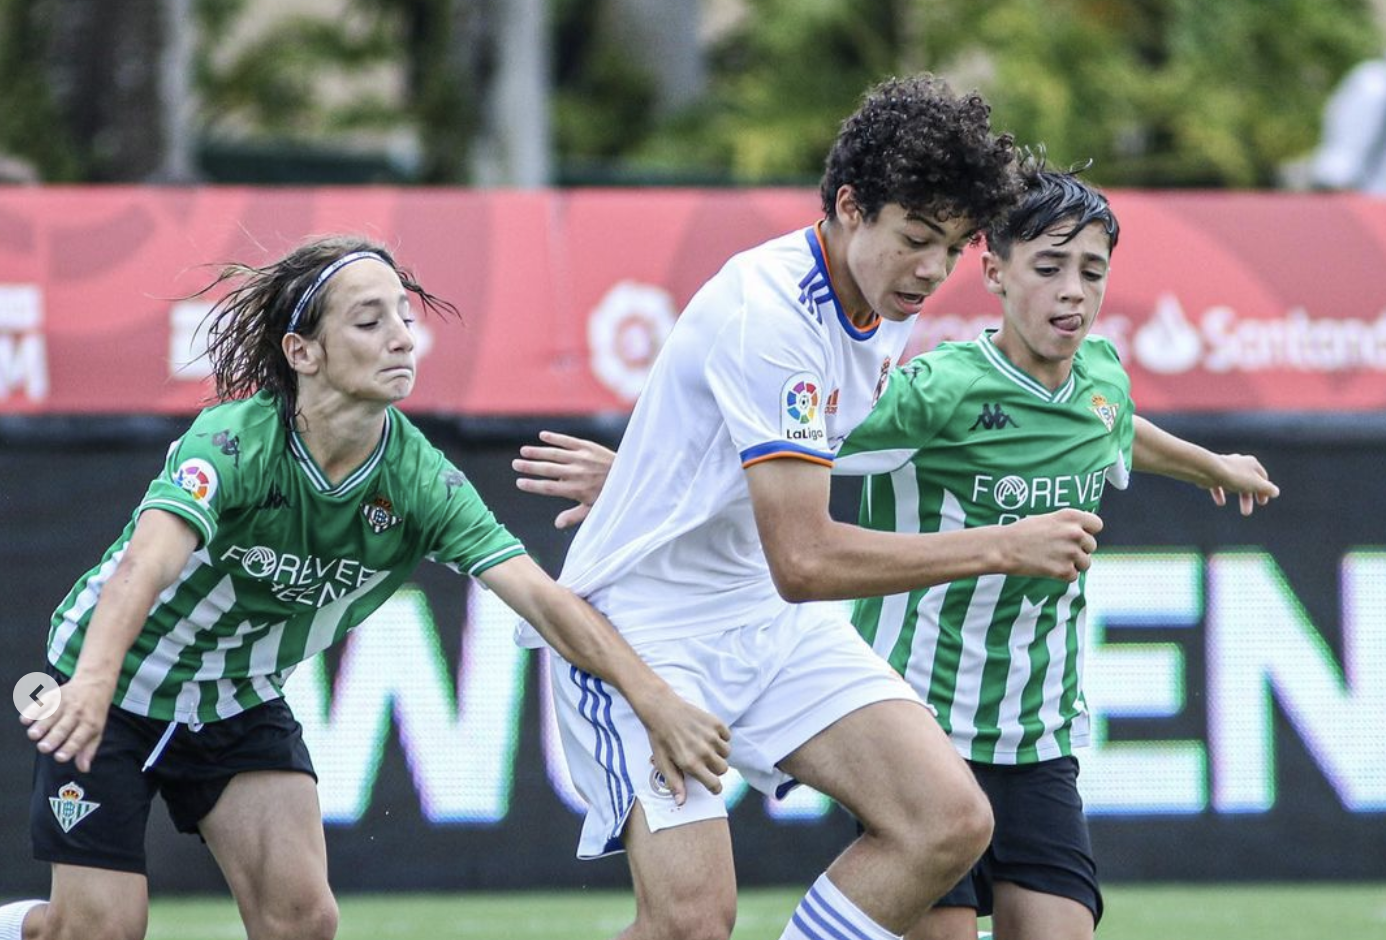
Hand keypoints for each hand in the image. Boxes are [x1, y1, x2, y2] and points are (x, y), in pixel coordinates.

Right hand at [22, 672, 113, 772]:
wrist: (96, 684)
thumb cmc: (94, 713)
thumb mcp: (97, 730)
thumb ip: (88, 750)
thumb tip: (83, 769)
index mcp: (90, 723)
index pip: (79, 738)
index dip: (70, 748)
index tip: (59, 758)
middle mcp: (78, 713)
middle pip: (64, 727)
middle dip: (54, 738)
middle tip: (44, 748)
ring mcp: (66, 703)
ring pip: (52, 715)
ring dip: (41, 725)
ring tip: (33, 735)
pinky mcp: (55, 695)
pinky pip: (43, 703)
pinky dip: (34, 710)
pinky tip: (25, 719)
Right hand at [513, 431, 614, 528]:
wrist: (631, 475)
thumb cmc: (610, 495)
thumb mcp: (594, 510)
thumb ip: (574, 516)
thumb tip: (557, 524)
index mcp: (576, 489)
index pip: (549, 487)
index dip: (532, 485)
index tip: (519, 483)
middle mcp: (577, 473)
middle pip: (548, 469)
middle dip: (530, 467)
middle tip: (515, 464)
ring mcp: (582, 458)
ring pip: (555, 453)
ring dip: (538, 451)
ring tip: (523, 451)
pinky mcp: (588, 447)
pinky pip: (568, 440)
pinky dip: (555, 438)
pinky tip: (542, 436)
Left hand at [633, 688, 730, 805]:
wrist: (661, 709)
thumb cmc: (660, 738)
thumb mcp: (663, 762)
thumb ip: (674, 782)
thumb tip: (681, 802)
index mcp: (691, 764)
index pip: (715, 784)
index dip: (715, 787)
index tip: (712, 785)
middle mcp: (704, 751)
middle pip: (723, 769)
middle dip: (716, 769)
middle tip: (704, 761)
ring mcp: (711, 736)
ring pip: (727, 753)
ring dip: (719, 752)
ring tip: (705, 746)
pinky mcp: (715, 723)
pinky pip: (727, 736)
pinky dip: (721, 737)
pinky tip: (708, 734)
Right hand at [1002, 508, 1102, 581]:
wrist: (1004, 547)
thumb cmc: (1021, 532)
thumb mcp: (1048, 519)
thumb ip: (1068, 524)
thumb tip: (1083, 534)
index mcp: (1071, 516)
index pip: (1097, 525)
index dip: (1088, 531)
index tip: (1078, 536)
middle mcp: (1074, 533)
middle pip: (1092, 545)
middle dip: (1079, 549)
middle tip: (1060, 550)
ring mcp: (1071, 552)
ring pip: (1086, 563)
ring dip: (1073, 564)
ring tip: (1055, 560)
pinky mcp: (1064, 570)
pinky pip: (1074, 576)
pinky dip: (1063, 575)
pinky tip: (1049, 568)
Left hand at [1205, 453, 1278, 515]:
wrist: (1209, 470)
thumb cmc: (1235, 476)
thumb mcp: (1256, 484)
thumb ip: (1267, 489)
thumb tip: (1275, 492)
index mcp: (1251, 463)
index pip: (1262, 477)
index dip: (1264, 490)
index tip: (1262, 503)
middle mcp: (1239, 463)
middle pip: (1246, 482)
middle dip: (1246, 498)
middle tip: (1246, 513)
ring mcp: (1224, 467)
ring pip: (1232, 483)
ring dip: (1233, 494)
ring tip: (1227, 503)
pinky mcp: (1212, 473)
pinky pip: (1218, 485)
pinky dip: (1220, 493)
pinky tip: (1221, 503)